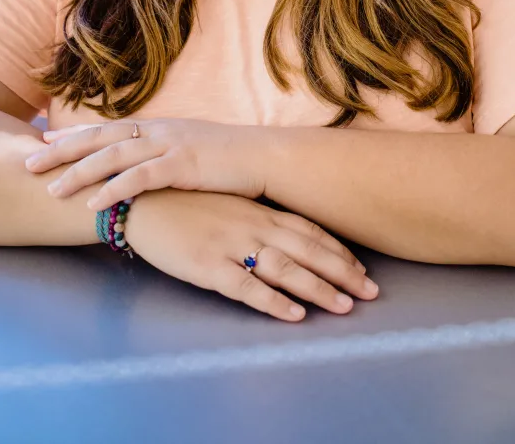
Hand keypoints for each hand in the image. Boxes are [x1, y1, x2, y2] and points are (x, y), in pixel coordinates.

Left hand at [24, 117, 265, 209]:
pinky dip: (113, 189)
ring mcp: (170, 145)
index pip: (108, 128)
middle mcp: (159, 130)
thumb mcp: (193, 151)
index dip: (75, 134)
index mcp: (160, 127)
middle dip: (62, 151)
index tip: (44, 139)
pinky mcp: (182, 164)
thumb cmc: (232, 162)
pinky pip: (140, 178)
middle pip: (100, 138)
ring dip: (79, 172)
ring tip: (51, 189)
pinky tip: (92, 202)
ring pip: (113, 157)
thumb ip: (167, 156)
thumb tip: (146, 169)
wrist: (267, 158)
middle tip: (28, 162)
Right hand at [125, 189, 379, 321]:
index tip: (363, 270)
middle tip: (371, 292)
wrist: (143, 200)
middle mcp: (252, 226)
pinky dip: (273, 302)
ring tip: (344, 306)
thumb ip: (258, 216)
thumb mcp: (229, 202)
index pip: (310, 231)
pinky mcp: (208, 266)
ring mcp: (231, 245)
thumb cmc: (187, 202)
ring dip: (318, 289)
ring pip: (285, 269)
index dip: (339, 251)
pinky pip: (246, 287)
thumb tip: (289, 234)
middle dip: (342, 272)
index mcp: (258, 210)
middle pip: (307, 250)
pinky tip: (294, 315)